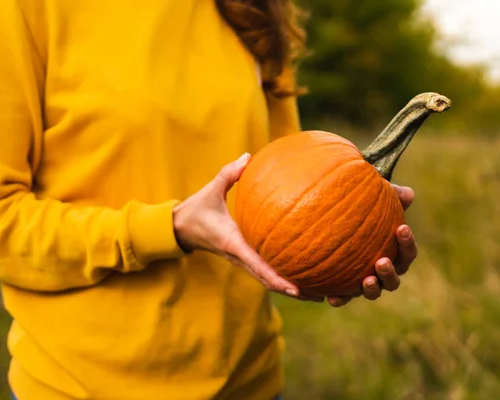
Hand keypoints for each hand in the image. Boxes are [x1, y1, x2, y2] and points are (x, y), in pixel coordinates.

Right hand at [173, 153, 320, 301]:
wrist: (180, 228)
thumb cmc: (196, 209)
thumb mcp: (211, 191)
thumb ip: (228, 174)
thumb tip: (248, 157)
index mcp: (233, 243)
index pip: (258, 265)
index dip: (277, 278)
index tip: (296, 289)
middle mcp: (239, 256)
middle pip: (268, 280)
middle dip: (292, 290)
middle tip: (319, 297)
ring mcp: (241, 260)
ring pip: (267, 279)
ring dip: (289, 287)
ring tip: (317, 294)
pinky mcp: (243, 257)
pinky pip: (264, 271)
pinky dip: (280, 277)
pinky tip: (300, 275)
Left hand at [326, 184, 417, 306]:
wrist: (334, 225)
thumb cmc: (362, 211)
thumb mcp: (374, 199)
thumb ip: (391, 196)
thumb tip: (408, 193)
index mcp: (395, 254)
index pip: (407, 252)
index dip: (407, 242)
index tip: (401, 228)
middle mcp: (383, 273)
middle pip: (393, 279)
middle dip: (390, 272)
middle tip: (382, 261)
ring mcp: (365, 283)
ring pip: (374, 292)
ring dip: (372, 288)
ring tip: (367, 279)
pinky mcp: (346, 289)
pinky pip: (344, 297)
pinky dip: (341, 299)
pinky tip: (331, 297)